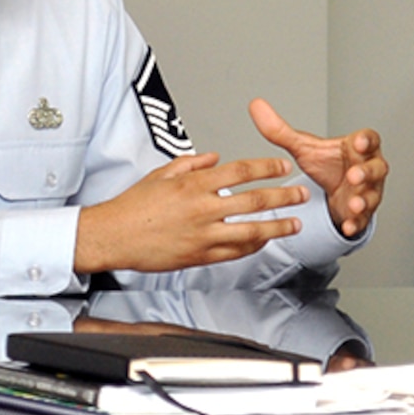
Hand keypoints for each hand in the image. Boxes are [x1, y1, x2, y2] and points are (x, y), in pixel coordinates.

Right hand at [75, 153, 309, 274]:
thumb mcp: (161, 174)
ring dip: (277, 226)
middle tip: (300, 193)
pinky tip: (264, 242)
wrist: (113, 236)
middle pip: (254, 200)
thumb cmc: (132, 206)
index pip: (241, 171)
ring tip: (294, 223)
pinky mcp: (199, 256)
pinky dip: (253, 247)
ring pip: (251, 230)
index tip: (283, 166)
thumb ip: (191, 163)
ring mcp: (203, 234)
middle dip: (283, 196)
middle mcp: (202, 208)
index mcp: (194, 184)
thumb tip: (214, 158)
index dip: (267, 167)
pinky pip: (235, 252)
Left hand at [248, 98, 386, 237]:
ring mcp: (368, 191)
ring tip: (354, 203)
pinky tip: (348, 225)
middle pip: (376, 167)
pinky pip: (363, 219)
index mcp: (357, 147)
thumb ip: (280, 130)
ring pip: (372, 194)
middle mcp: (368, 168)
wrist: (336, 191)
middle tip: (354, 175)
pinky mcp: (362, 213)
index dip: (365, 140)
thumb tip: (256, 106)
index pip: (368, 139)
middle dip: (367, 172)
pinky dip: (356, 222)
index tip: (358, 142)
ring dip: (364, 198)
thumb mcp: (304, 148)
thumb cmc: (327, 163)